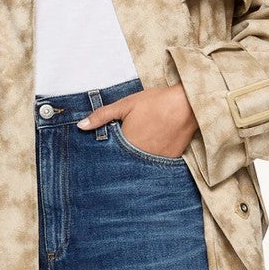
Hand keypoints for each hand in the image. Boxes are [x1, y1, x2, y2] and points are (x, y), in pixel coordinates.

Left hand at [76, 83, 195, 158]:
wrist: (188, 104)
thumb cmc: (156, 102)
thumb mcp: (126, 104)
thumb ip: (102, 116)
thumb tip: (81, 126)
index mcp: (127, 144)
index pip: (110, 157)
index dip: (106, 156)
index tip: (103, 155)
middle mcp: (141, 157)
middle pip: (125, 164)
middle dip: (121, 160)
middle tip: (123, 153)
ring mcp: (157, 161)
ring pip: (141, 167)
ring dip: (136, 162)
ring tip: (139, 149)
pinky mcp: (170, 161)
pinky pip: (157, 166)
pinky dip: (152, 161)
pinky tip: (152, 150)